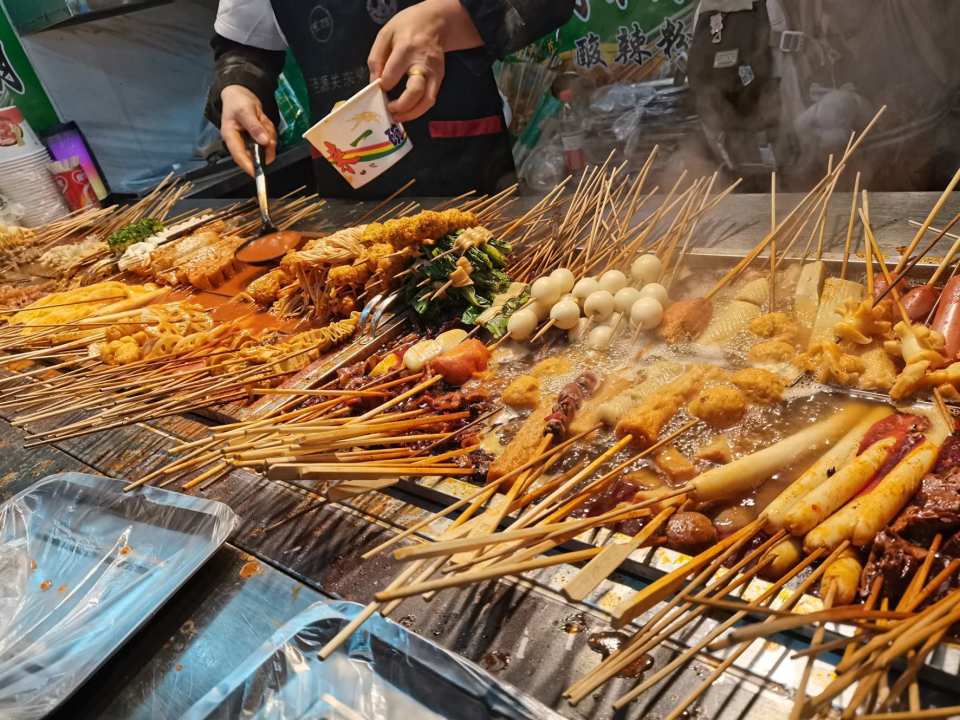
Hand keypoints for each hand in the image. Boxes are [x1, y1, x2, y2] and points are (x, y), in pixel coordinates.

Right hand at [219, 85, 276, 175]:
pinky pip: (270, 139)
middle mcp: (240, 142)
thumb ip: (254, 127)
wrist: (241, 94)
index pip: (239, 156)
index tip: (258, 172)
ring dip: (269, 133)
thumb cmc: (237, 102)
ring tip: (262, 119)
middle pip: (256, 153)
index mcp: (230, 136)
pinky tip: (263, 120)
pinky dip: (270, 130)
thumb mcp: (245, 111)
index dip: (249, 166)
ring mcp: (250, 141)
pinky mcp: (258, 139)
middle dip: (265, 145)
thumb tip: (264, 141)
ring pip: (266, 146)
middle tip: (267, 130)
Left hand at [368, 0, 482, 122]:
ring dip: (412, 114)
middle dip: (400, 106)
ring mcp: (434, 72)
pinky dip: (419, 109)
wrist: (435, 22)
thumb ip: (376, 57)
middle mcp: (422, 63)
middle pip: (414, 91)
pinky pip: (430, 99)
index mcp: (406, 49)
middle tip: (389, 110)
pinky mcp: (440, 78)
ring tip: (398, 117)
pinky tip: (408, 111)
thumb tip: (374, 82)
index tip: (377, 88)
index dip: (382, 86)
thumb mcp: (385, 34)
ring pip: (426, 100)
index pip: (392, 75)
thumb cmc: (407, 27)